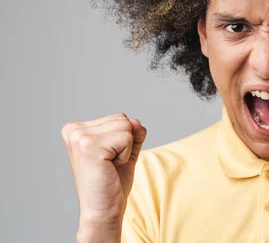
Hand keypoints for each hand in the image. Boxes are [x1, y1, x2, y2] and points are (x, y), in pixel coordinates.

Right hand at [61, 113, 146, 230]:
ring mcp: (80, 137)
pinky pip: (127, 137)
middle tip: (110, 164)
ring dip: (126, 149)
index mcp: (76, 129)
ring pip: (126, 126)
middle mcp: (74, 130)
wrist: (103, 210)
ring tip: (109, 166)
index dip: (123, 140)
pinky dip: (127, 155)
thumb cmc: (112, 182)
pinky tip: (110, 168)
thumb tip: (135, 121)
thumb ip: (133, 131)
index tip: (108, 159)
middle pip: (123, 119)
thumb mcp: (126, 149)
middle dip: (126, 143)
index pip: (119, 118)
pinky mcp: (90, 145)